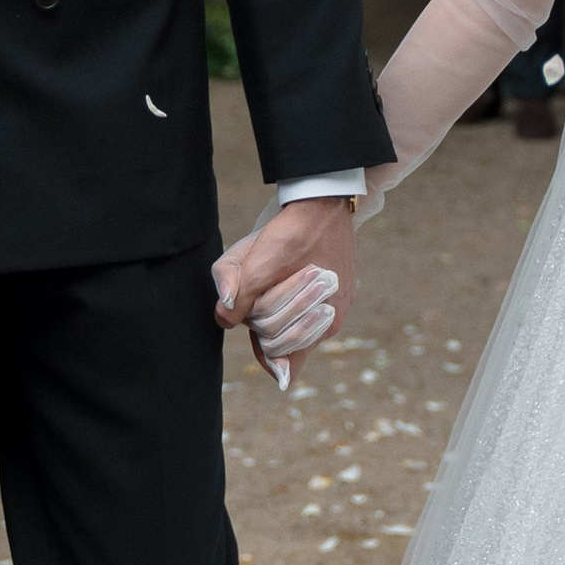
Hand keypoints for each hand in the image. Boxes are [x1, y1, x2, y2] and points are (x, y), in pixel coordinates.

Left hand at [213, 196, 357, 379]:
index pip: (286, 361)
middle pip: (283, 340)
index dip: (268, 359)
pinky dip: (293, 303)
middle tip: (260, 296)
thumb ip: (237, 295)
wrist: (322, 204)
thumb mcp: (255, 261)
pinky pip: (308, 312)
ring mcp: (338, 307)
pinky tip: (291, 283)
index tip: (262, 354)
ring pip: (295, 326)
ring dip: (280, 312)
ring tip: (280, 284)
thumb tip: (225, 319)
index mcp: (320, 321)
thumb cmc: (290, 233)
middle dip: (265, 324)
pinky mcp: (339, 292)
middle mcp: (332, 321)